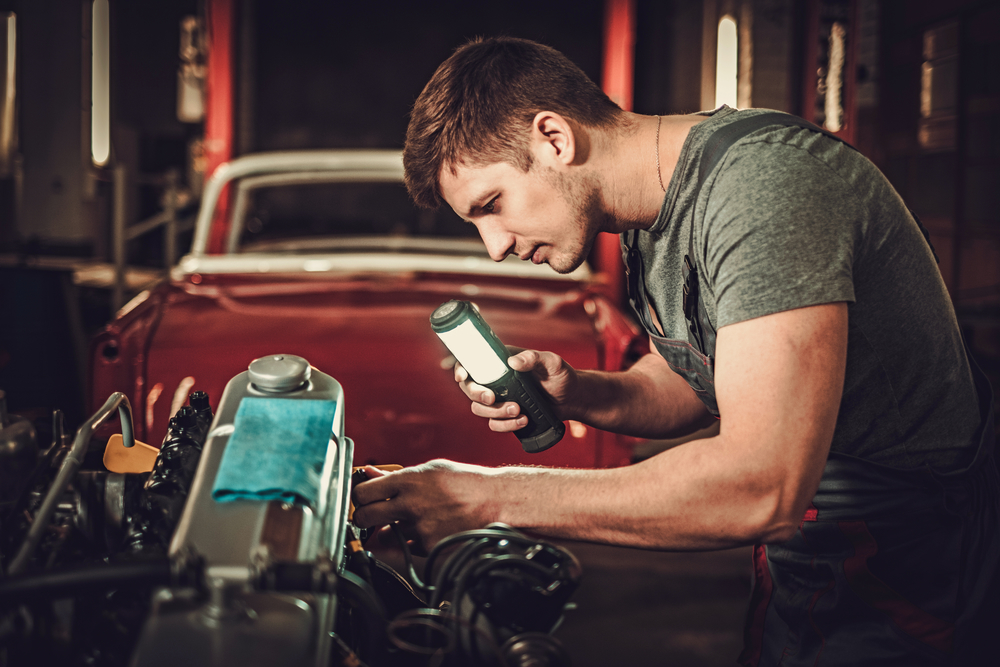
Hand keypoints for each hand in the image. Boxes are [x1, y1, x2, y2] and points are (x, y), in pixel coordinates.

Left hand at [351, 459, 499, 554]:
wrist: (495, 502)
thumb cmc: (466, 483)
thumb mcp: (430, 469)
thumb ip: (397, 475)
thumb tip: (371, 473)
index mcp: (408, 480)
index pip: (364, 492)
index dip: (359, 497)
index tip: (362, 499)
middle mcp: (410, 504)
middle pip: (365, 516)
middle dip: (363, 518)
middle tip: (369, 517)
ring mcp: (419, 527)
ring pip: (387, 535)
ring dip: (392, 531)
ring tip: (413, 520)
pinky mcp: (429, 546)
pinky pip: (409, 546)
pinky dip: (414, 541)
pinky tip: (431, 528)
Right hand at [454, 348, 577, 432]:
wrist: (573, 399)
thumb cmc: (562, 376)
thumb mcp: (552, 362)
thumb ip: (534, 358)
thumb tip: (513, 361)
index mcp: (501, 363)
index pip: (472, 363)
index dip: (461, 369)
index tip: (463, 377)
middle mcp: (497, 381)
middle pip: (470, 389)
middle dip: (477, 395)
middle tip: (493, 398)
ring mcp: (501, 399)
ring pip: (480, 409)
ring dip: (495, 412)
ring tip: (518, 410)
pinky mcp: (507, 416)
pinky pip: (494, 424)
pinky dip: (505, 426)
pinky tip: (523, 421)